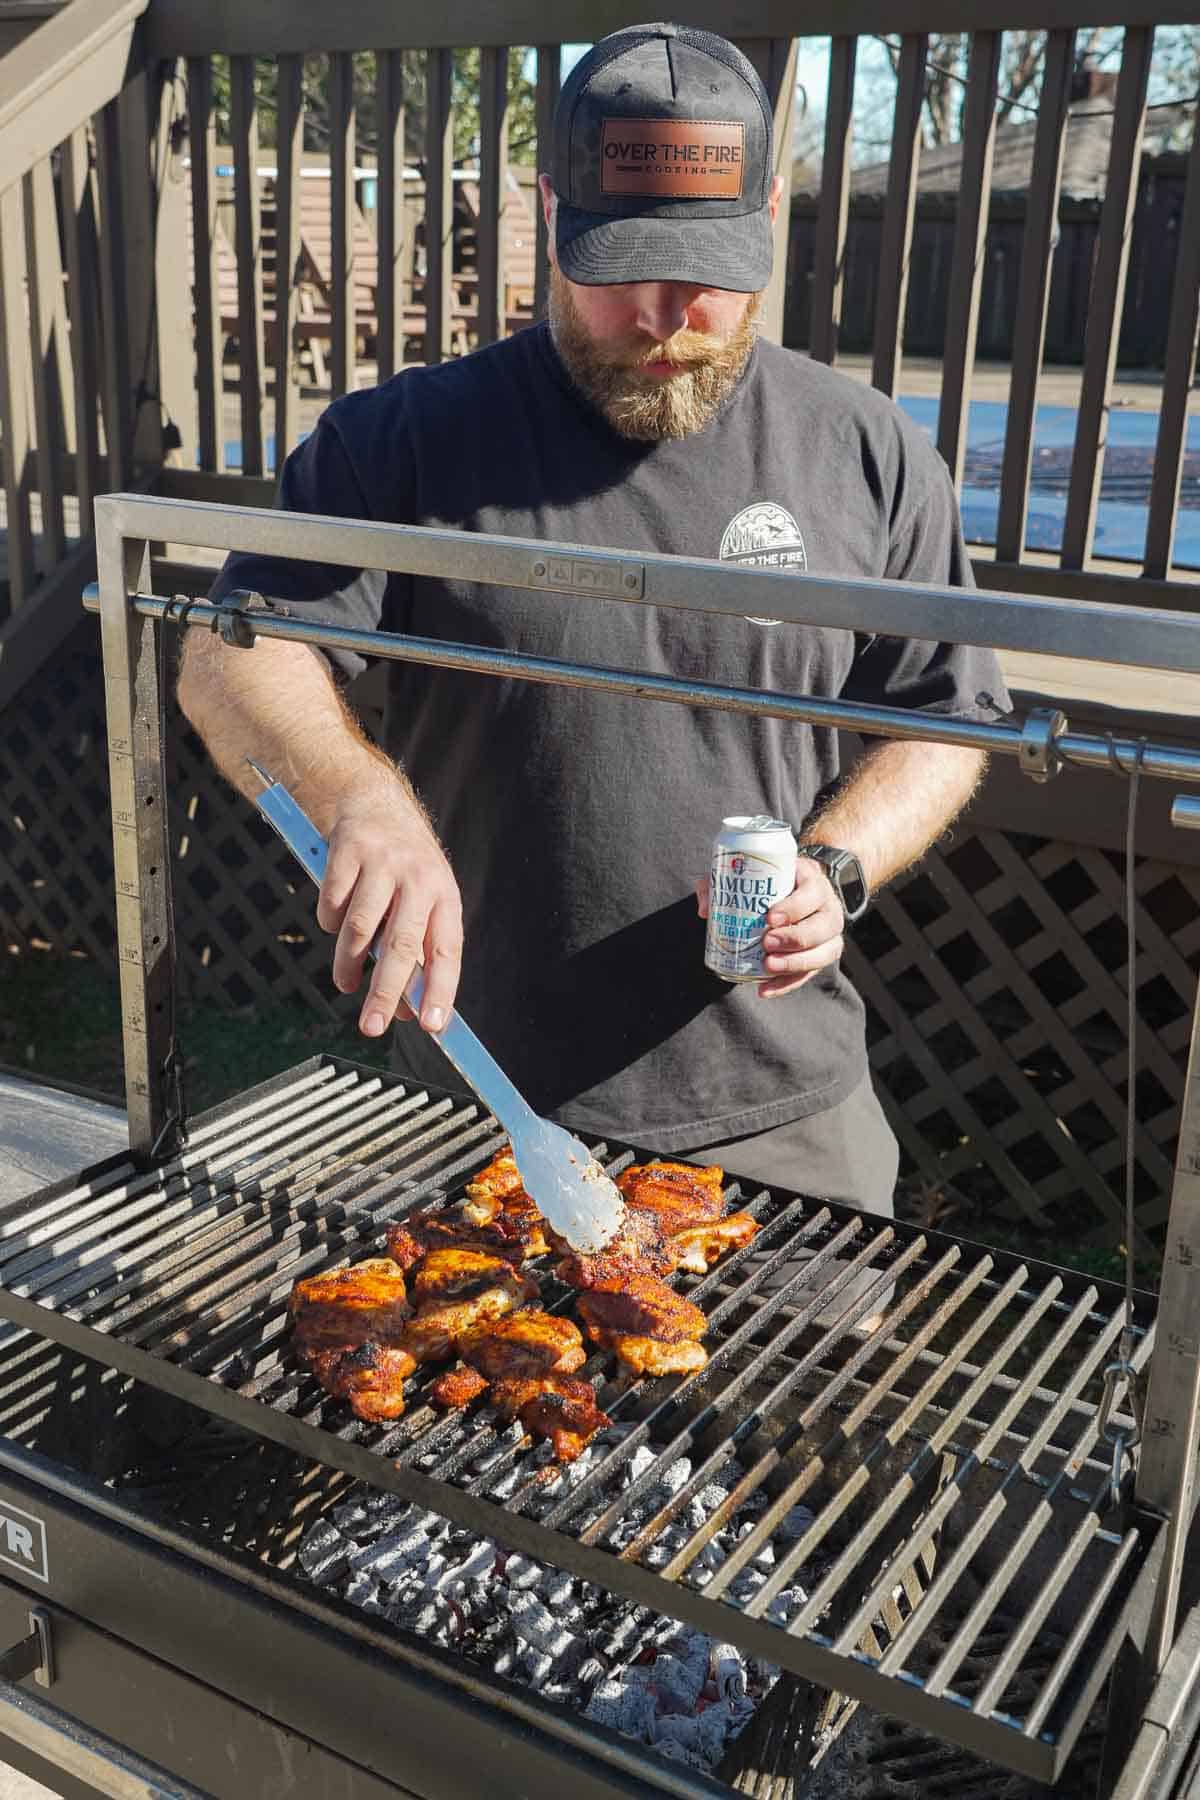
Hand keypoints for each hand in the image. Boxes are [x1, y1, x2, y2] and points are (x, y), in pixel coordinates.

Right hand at [316, 782, 462, 1036]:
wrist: (373, 801)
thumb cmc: (403, 868)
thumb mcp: (424, 901)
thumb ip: (417, 952)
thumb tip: (406, 1011)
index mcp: (445, 895)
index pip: (447, 951)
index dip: (441, 990)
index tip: (433, 1026)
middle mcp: (419, 878)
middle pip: (401, 945)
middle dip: (385, 992)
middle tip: (371, 1027)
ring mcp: (383, 863)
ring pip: (360, 929)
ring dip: (348, 965)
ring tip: (346, 982)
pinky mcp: (348, 852)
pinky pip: (332, 905)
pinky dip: (329, 922)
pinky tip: (335, 921)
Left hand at [695, 856, 843, 998]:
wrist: (799, 889)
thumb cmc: (771, 880)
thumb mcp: (751, 872)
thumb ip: (723, 882)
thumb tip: (705, 910)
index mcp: (813, 881)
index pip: (811, 893)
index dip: (794, 907)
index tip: (770, 917)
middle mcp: (829, 907)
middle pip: (823, 926)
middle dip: (795, 938)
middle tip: (767, 943)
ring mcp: (830, 934)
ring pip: (824, 952)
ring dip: (795, 963)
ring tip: (767, 967)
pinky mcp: (823, 955)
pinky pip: (811, 973)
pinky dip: (787, 984)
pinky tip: (765, 989)